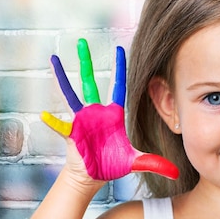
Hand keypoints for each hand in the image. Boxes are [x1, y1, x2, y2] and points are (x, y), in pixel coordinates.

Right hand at [41, 38, 178, 180]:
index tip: (119, 49)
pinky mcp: (72, 133)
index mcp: (113, 114)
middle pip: (91, 81)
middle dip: (86, 62)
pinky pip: (61, 126)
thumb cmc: (112, 165)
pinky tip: (44, 114)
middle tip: (82, 41)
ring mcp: (81, 120)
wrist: (93, 177)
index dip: (119, 68)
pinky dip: (53, 121)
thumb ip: (155, 164)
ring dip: (63, 77)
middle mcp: (96, 112)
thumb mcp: (136, 162)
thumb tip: (175, 172)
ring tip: (54, 58)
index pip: (118, 86)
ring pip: (71, 93)